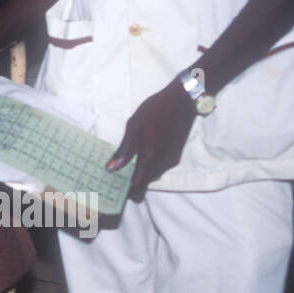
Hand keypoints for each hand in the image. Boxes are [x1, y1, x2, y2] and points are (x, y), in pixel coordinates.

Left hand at [107, 80, 197, 202]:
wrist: (182, 101)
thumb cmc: (154, 110)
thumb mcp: (133, 126)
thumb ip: (124, 149)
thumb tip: (111, 168)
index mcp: (149, 156)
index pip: (138, 184)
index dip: (128, 191)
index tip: (117, 191)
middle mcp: (162, 162)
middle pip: (146, 182)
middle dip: (134, 183)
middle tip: (119, 179)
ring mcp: (171, 159)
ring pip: (154, 175)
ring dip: (143, 175)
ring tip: (128, 168)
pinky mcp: (176, 155)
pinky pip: (160, 167)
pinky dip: (151, 167)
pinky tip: (142, 158)